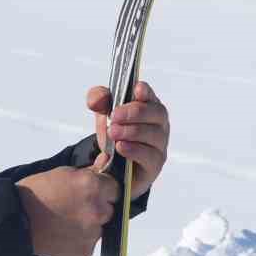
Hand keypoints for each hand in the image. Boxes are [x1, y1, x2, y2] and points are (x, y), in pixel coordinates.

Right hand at [17, 167, 119, 255]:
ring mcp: (92, 233)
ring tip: (66, 220)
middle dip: (98, 207)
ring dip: (90, 224)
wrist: (15, 221)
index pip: (115, 188)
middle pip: (110, 209)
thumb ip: (89, 171)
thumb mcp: (62, 173)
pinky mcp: (85, 251)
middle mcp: (97, 210)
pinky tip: (64, 232)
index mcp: (93, 186)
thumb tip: (105, 162)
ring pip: (101, 227)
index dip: (103, 189)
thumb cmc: (35, 194)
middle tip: (75, 207)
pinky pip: (90, 243)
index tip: (91, 192)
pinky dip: (81, 239)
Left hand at [87, 80, 170, 196]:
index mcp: (149, 106)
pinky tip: (120, 147)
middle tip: (114, 116)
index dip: (146, 91)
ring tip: (113, 132)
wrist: (111, 165)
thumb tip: (95, 100)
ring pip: (154, 135)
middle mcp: (159, 124)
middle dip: (134, 112)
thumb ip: (99, 100)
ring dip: (132, 131)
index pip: (151, 95)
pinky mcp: (154, 165)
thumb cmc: (115, 134)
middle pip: (157, 113)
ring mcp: (159, 145)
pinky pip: (150, 157)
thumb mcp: (104, 113)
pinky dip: (134, 150)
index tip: (136, 89)